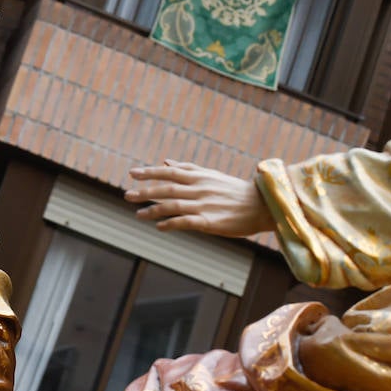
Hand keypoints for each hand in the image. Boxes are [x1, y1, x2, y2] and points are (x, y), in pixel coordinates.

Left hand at [125, 160, 274, 236]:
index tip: (132, 173)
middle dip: (145, 191)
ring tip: (138, 214)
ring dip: (153, 210)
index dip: (150, 172)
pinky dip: (170, 224)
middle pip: (167, 188)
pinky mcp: (210, 221)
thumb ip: (187, 170)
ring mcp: (204, 205)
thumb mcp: (210, 175)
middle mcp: (200, 188)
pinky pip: (185, 222)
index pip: (170, 172)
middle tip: (127, 195)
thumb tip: (165, 163)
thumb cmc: (235, 191)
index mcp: (200, 176)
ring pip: (172, 205)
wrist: (263, 205)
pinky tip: (159, 227)